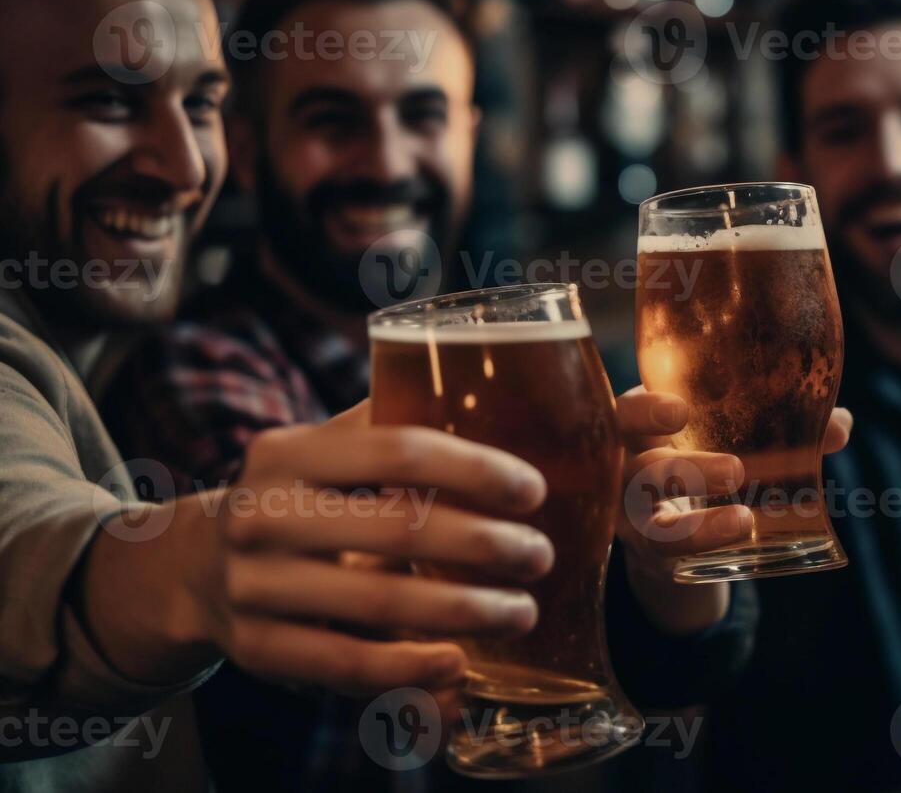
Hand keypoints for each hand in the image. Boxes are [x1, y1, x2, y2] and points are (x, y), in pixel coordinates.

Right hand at [188, 401, 553, 698]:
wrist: (193, 567)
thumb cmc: (295, 498)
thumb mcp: (322, 451)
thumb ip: (389, 427)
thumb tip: (498, 400)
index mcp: (288, 452)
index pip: (400, 449)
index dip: (476, 470)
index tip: (533, 490)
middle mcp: (262, 515)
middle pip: (399, 529)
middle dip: (486, 545)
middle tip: (540, 555)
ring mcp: (254, 586)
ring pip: (380, 603)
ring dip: (466, 612)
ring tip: (522, 611)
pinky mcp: (257, 649)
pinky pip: (346, 664)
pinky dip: (410, 667)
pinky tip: (460, 663)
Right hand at [615, 387, 851, 634]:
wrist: (669, 524)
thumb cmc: (699, 456)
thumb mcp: (726, 435)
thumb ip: (782, 425)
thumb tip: (840, 424)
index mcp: (639, 423)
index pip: (626, 410)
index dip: (646, 409)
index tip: (680, 410)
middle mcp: (625, 464)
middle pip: (636, 464)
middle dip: (683, 467)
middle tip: (735, 471)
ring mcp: (631, 511)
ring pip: (651, 518)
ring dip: (697, 520)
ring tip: (744, 519)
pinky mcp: (649, 548)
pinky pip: (665, 550)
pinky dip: (701, 543)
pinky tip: (738, 535)